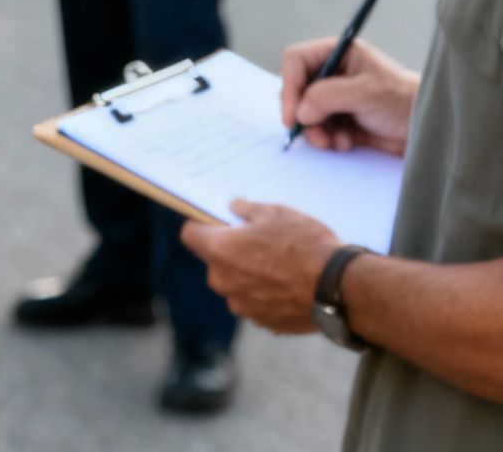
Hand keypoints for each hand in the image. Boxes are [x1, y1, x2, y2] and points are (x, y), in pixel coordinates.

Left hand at [181, 200, 339, 333]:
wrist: (339, 288)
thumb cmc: (306, 245)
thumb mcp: (277, 214)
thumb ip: (248, 210)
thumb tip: (235, 207)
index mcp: (219, 251)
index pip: (190, 234)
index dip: (201, 226)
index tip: (216, 223)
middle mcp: (222, 281)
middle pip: (216, 262)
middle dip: (232, 253)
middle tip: (261, 244)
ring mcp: (242, 305)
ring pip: (237, 285)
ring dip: (250, 277)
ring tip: (282, 267)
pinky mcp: (263, 322)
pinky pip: (257, 304)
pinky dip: (268, 296)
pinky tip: (291, 287)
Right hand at [280, 36, 418, 155]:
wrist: (426, 130)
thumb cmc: (404, 101)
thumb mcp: (365, 92)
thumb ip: (326, 96)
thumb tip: (299, 112)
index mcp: (338, 53)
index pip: (296, 60)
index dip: (290, 84)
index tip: (291, 113)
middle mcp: (332, 73)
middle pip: (296, 88)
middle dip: (302, 114)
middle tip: (311, 132)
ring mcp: (334, 97)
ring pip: (303, 112)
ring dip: (314, 130)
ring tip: (332, 142)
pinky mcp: (339, 118)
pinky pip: (317, 128)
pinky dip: (326, 138)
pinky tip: (345, 143)